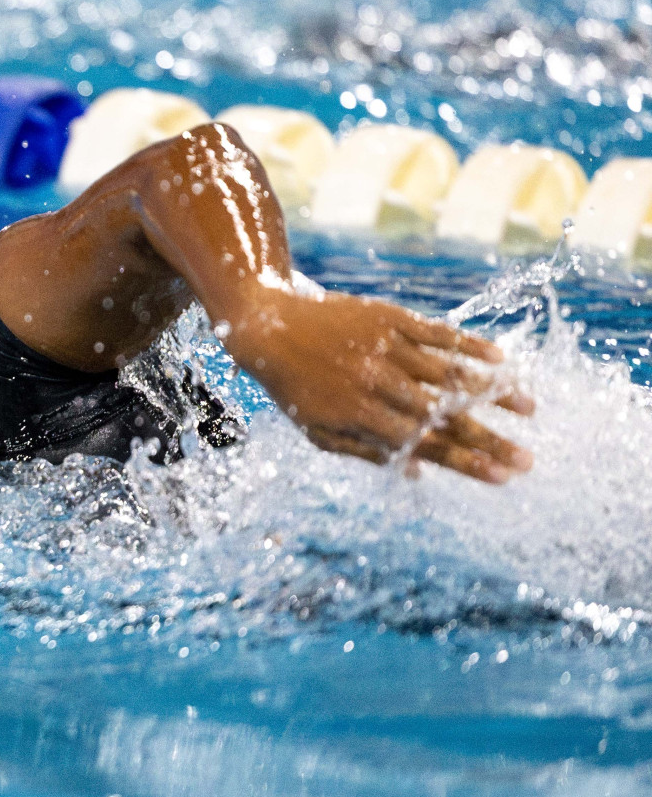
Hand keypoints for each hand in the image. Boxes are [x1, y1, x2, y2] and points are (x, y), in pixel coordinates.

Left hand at [223, 285, 534, 483]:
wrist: (267, 326)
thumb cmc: (294, 388)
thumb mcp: (319, 431)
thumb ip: (367, 452)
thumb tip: (415, 475)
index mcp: (362, 417)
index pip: (425, 446)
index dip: (465, 463)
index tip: (503, 478)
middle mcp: (379, 384)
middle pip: (445, 418)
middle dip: (490, 440)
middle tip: (528, 460)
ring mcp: (387, 349)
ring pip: (450, 374)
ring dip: (493, 393)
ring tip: (529, 408)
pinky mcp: (391, 318)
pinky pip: (439, 334)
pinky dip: (470, 346)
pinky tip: (500, 360)